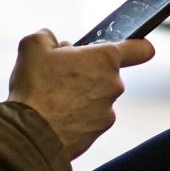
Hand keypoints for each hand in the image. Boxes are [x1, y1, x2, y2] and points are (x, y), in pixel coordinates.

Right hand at [5, 30, 153, 158]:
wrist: (29, 134)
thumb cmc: (35, 87)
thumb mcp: (33, 47)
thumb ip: (47, 36)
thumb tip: (52, 41)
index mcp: (105, 58)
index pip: (140, 48)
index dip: (139, 47)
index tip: (138, 48)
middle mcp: (114, 85)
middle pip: (105, 73)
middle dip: (86, 72)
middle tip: (59, 76)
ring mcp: (107, 111)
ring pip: (96, 96)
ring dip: (80, 95)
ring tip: (52, 99)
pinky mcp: (97, 132)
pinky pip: (89, 118)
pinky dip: (75, 116)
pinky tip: (54, 116)